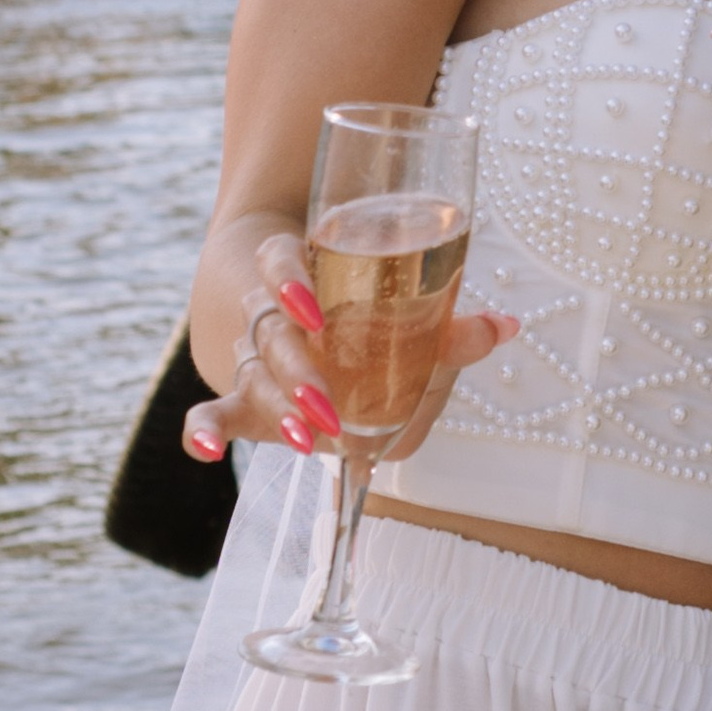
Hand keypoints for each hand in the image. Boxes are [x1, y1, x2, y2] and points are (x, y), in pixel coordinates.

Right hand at [179, 227, 518, 468]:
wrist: (288, 304)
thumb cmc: (355, 305)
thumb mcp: (395, 310)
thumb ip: (445, 329)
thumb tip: (507, 326)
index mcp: (296, 270)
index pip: (278, 259)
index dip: (290, 279)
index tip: (314, 310)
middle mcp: (268, 312)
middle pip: (270, 333)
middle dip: (300, 372)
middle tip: (329, 406)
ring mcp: (253, 358)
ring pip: (252, 374)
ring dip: (277, 408)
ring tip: (306, 438)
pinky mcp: (242, 400)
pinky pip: (211, 411)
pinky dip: (203, 431)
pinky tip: (205, 451)